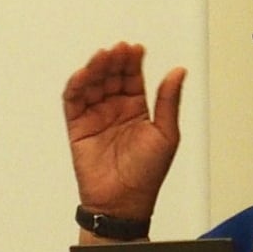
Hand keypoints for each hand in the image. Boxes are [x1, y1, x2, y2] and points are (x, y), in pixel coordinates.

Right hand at [63, 42, 184, 219]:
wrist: (123, 202)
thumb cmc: (146, 174)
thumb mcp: (166, 133)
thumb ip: (168, 101)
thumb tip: (178, 72)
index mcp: (137, 109)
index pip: (133, 78)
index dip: (133, 62)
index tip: (136, 49)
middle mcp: (115, 109)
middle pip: (112, 76)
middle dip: (114, 61)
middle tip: (119, 50)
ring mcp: (95, 116)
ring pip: (92, 84)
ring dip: (96, 68)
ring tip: (103, 57)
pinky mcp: (78, 127)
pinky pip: (73, 101)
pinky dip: (76, 85)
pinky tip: (84, 74)